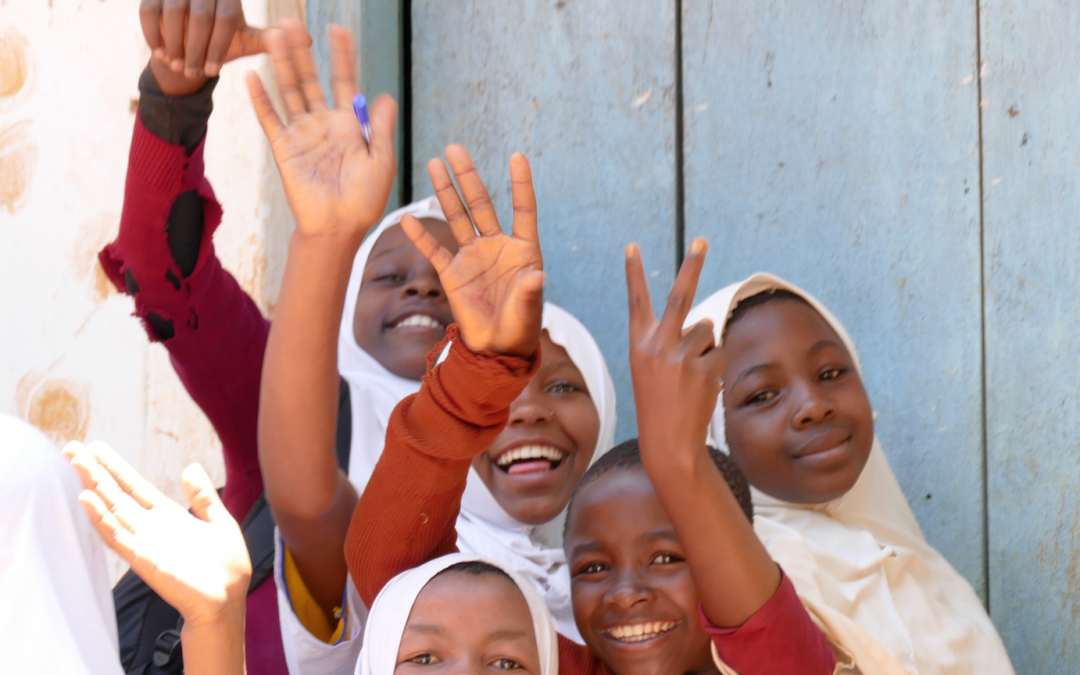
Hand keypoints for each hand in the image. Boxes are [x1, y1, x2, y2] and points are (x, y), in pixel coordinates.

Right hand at [63, 441, 250, 627]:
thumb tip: (190, 467)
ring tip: (76, 465)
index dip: (116, 467)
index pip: (135, 487)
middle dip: (95, 472)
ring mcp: (145, 543)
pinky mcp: (145, 560)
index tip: (96, 449)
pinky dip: (102, 519)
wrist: (228, 599)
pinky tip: (87, 501)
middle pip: (117, 495)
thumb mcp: (218, 521)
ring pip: (112, 511)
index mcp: (168, 517)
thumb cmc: (225, 567)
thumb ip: (202, 497)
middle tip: (72, 448)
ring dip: (94, 489)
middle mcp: (151, 528)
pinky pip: (118, 537)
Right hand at [142, 0, 270, 95]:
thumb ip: (269, 40)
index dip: (217, 47)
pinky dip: (153, 35)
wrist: (190, 38)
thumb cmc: (223, 40)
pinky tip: (160, 55)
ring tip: (178, 66)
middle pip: (199, 17)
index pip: (224, 18)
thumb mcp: (247, 40)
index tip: (213, 71)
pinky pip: (148, 12)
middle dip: (196, 50)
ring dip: (174, 44)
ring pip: (173, 13)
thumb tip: (305, 38)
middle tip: (193, 72)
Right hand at [246, 20, 397, 242]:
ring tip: (274, 36)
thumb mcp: (381, 160)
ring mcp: (302, 134)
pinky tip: (252, 76)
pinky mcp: (284, 148)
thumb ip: (381, 127)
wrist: (339, 227)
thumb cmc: (364, 199)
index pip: (344, 82)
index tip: (339, 31)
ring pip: (290, 92)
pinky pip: (270, 119)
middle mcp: (323, 124)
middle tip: (295, 24)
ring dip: (283, 65)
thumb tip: (386, 95)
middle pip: (311, 80)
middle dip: (304, 53)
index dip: (342, 57)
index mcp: (349, 126)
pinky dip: (261, 99)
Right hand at [402, 144, 543, 356]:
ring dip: (445, 192)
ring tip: (433, 163)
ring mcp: (472, 258)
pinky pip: (434, 251)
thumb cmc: (521, 327)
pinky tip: (408, 218)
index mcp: (522, 250)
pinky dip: (421, 236)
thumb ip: (531, 292)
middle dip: (467, 176)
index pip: (523, 209)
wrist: (497, 350)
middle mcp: (496, 247)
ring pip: (457, 218)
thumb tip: (537, 276)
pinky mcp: (453, 274)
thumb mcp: (529, 310)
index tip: (517, 156)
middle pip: (481, 204)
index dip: (520, 184)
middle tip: (455, 149)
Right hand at [626, 239, 722, 453]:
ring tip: (690, 378)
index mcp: (639, 344)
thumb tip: (707, 321)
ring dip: (704, 350)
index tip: (632, 246)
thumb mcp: (653, 369)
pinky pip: (719, 353)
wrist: (667, 442)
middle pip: (680, 295)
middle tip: (702, 240)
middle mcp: (657, 345)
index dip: (634, 273)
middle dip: (692, 264)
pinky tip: (700, 388)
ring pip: (706, 331)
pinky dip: (714, 367)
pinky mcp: (704, 368)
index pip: (637, 301)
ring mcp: (681, 356)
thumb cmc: (660, 403)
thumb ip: (673, 341)